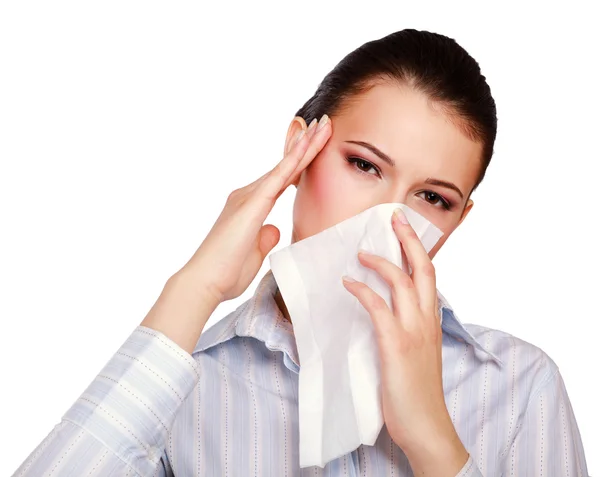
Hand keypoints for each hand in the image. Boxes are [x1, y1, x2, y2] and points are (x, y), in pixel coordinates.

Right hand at [179, 114, 331, 302]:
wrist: (205, 282)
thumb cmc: (226, 273)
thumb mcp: (254, 253)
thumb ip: (264, 238)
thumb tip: (274, 228)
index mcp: (250, 207)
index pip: (281, 180)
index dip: (299, 162)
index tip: (314, 146)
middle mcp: (247, 196)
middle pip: (284, 167)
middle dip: (304, 145)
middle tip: (323, 125)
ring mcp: (248, 197)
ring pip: (284, 166)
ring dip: (304, 145)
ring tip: (323, 126)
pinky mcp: (253, 203)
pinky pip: (279, 176)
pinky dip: (294, 158)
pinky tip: (307, 142)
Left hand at [341, 208, 468, 473]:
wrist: (426, 425)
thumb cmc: (416, 390)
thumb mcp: (417, 351)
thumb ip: (407, 327)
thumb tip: (385, 309)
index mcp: (432, 320)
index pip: (429, 274)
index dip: (418, 248)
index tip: (405, 227)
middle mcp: (427, 320)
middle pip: (423, 267)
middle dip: (408, 239)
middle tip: (393, 217)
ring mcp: (413, 331)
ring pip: (402, 281)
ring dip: (380, 262)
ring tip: (360, 252)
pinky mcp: (396, 345)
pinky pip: (378, 308)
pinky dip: (362, 291)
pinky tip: (348, 284)